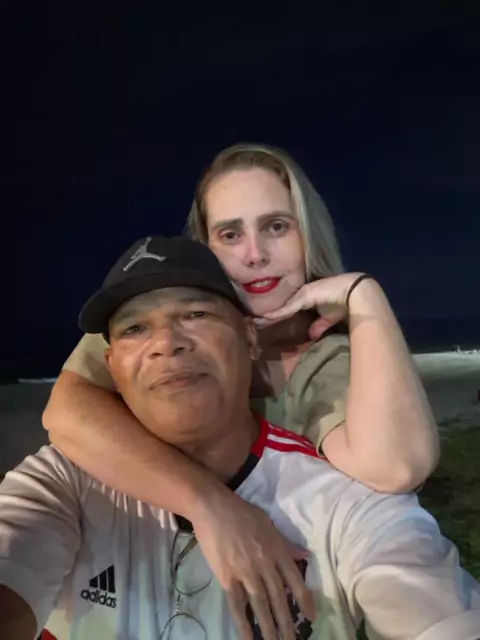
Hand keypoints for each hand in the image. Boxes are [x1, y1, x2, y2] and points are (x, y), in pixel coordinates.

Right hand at [193, 492, 315, 639]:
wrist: (213, 507)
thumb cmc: (242, 512)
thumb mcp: (268, 523)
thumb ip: (285, 543)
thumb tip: (304, 556)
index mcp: (277, 549)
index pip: (295, 580)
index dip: (305, 600)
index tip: (311, 617)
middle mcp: (265, 563)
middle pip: (279, 598)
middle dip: (287, 623)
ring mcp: (246, 571)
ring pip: (261, 605)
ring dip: (269, 628)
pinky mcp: (227, 577)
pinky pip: (237, 605)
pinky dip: (244, 624)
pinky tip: (249, 638)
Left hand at [257, 273, 364, 340]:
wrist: (355, 293)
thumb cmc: (343, 303)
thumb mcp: (328, 318)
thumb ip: (319, 326)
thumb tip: (312, 336)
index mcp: (305, 298)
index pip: (286, 308)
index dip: (275, 315)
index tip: (262, 322)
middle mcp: (301, 294)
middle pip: (281, 307)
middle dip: (267, 315)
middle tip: (253, 322)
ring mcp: (302, 293)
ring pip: (282, 307)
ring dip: (269, 315)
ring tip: (255, 321)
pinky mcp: (306, 296)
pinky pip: (288, 307)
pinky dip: (277, 313)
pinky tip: (266, 317)